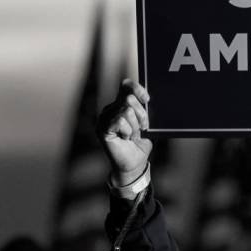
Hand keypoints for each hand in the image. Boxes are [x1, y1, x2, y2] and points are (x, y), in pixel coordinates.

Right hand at [97, 79, 153, 193]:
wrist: (135, 164)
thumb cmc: (140, 144)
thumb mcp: (146, 124)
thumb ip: (144, 110)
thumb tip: (148, 99)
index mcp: (121, 104)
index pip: (125, 86)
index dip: (137, 89)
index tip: (147, 99)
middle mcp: (111, 109)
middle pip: (129, 99)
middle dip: (141, 115)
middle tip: (142, 128)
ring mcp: (104, 118)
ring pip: (126, 111)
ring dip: (135, 126)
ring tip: (133, 136)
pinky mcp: (102, 129)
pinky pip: (120, 121)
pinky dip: (128, 131)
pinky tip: (126, 138)